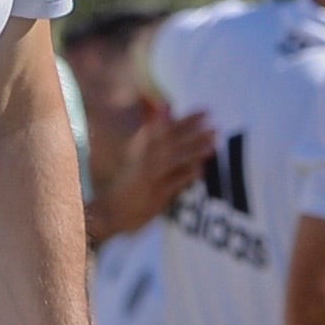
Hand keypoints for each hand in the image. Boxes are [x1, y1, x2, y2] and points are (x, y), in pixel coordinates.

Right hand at [92, 104, 212, 238]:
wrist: (109, 212)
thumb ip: (153, 134)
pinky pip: (172, 184)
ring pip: (173, 160)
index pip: (166, 129)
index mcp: (140, 148)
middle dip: (192, 132)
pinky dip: (185, 176)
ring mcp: (149, 179)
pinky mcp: (154, 197)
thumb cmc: (128, 183)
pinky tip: (201, 170)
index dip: (186, 119)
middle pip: (171, 141)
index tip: (206, 111)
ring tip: (213, 144)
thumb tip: (168, 111)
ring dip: (193, 151)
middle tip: (214, 125)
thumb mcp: (136, 155)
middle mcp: (144, 161)